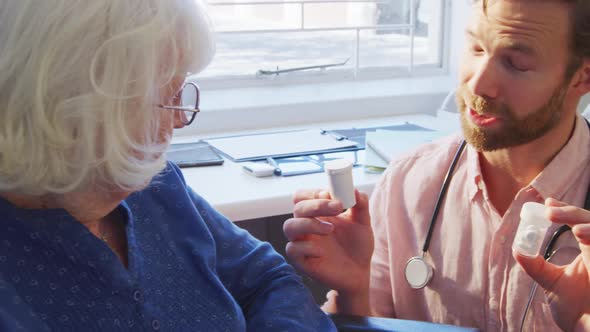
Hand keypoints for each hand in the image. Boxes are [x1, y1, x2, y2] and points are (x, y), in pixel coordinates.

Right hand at [283, 189, 373, 297]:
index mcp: (317, 213)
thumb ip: (360, 204)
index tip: (332, 194)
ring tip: (330, 229)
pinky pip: (292, 249)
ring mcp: (303, 242)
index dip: (313, 192)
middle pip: (298, 207)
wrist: (360, 272)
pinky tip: (322, 252)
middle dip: (316, 204)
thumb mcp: (363, 222)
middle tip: (337, 206)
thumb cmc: (358, 245)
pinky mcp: (302, 261)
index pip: (303, 196)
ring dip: (309, 223)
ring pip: (289, 226)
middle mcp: (307, 225)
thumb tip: (354, 190)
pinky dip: (306, 247)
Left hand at [514, 198, 589, 331]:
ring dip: (587, 223)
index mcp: (589, 251)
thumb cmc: (576, 311)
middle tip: (549, 211)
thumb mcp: (551, 283)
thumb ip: (536, 266)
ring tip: (572, 227)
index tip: (547, 204)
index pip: (579, 221)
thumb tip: (517, 249)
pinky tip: (581, 234)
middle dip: (571, 213)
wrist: (586, 330)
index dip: (565, 210)